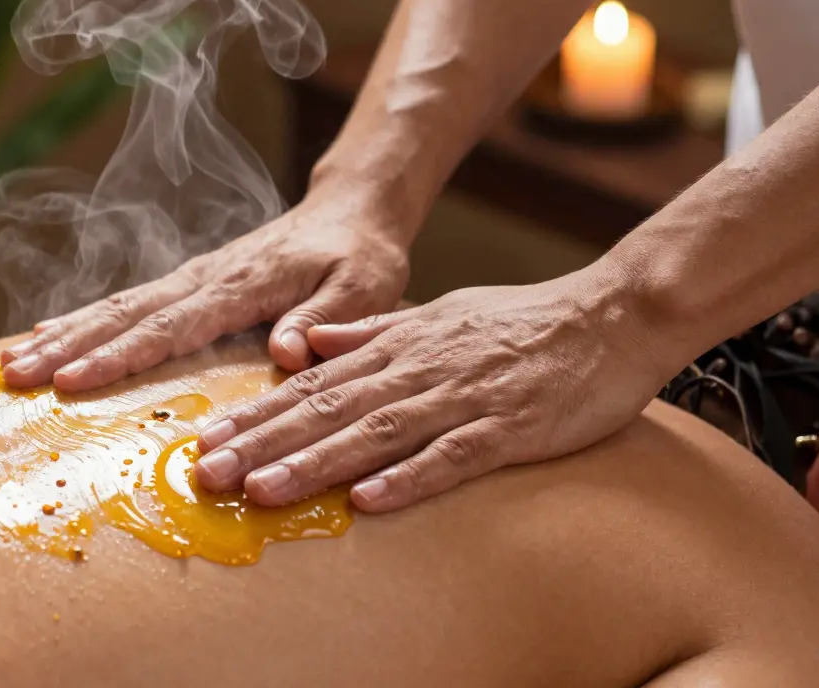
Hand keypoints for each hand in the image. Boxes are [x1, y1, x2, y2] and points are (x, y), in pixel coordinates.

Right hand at [0, 178, 413, 390]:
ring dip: (63, 334)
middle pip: (124, 314)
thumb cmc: (360, 257)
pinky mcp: (187, 284)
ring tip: (11, 361)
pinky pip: (128, 304)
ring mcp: (191, 279)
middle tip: (14, 375)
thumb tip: (286, 353)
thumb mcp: (362, 289)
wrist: (350, 213)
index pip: (170, 326)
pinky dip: (83, 321)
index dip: (119, 356)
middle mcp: (204, 279)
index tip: (73, 381)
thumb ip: (325, 320)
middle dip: (67, 346)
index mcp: (241, 285)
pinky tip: (47, 335)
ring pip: (116, 307)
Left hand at [193, 268, 673, 511]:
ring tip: (263, 489)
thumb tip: (310, 343)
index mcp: (398, 345)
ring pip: (376, 433)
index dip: (257, 412)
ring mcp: (462, 398)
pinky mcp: (507, 428)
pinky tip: (368, 502)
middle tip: (208, 473)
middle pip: (328, 410)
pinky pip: (452, 457)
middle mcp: (418, 369)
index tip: (207, 438)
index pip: (312, 383)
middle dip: (263, 442)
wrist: (610, 315)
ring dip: (316, 462)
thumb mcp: (436, 315)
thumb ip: (371, 331)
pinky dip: (409, 478)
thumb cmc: (520, 321)